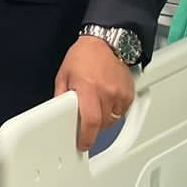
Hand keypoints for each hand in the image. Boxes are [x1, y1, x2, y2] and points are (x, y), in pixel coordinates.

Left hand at [54, 36, 136, 151]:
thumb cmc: (84, 56)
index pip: (90, 121)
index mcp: (88, 88)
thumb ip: (61, 95)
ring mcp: (119, 92)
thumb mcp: (64, 74)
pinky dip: (114, 111)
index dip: (86, 137)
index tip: (83, 144)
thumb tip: (57, 113)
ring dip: (103, 119)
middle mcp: (106, 91)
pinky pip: (121, 112)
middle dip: (92, 126)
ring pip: (112, 119)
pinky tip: (106, 100)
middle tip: (86, 118)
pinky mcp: (128, 93)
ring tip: (96, 104)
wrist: (105, 42)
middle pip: (102, 123)